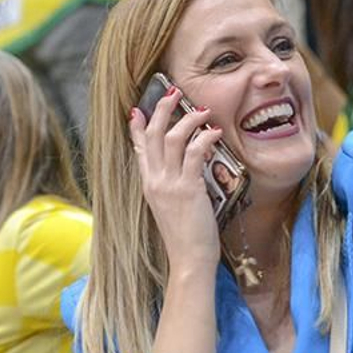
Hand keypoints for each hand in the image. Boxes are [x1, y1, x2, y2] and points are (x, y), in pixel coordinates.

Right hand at [128, 87, 223, 276]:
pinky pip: (194, 153)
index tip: (138, 108)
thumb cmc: (186, 236)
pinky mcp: (187, 188)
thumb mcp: (171, 206)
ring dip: (188, 119)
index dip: (137, 126)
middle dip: (162, 109)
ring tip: (203, 111)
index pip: (138, 148)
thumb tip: (186, 166)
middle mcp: (155, 181)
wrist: (189, 260)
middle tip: (174, 92)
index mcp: (149, 185)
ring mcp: (169, 184)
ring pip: (171, 138)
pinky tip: (215, 133)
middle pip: (152, 134)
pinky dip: (205, 138)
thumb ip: (172, 185)